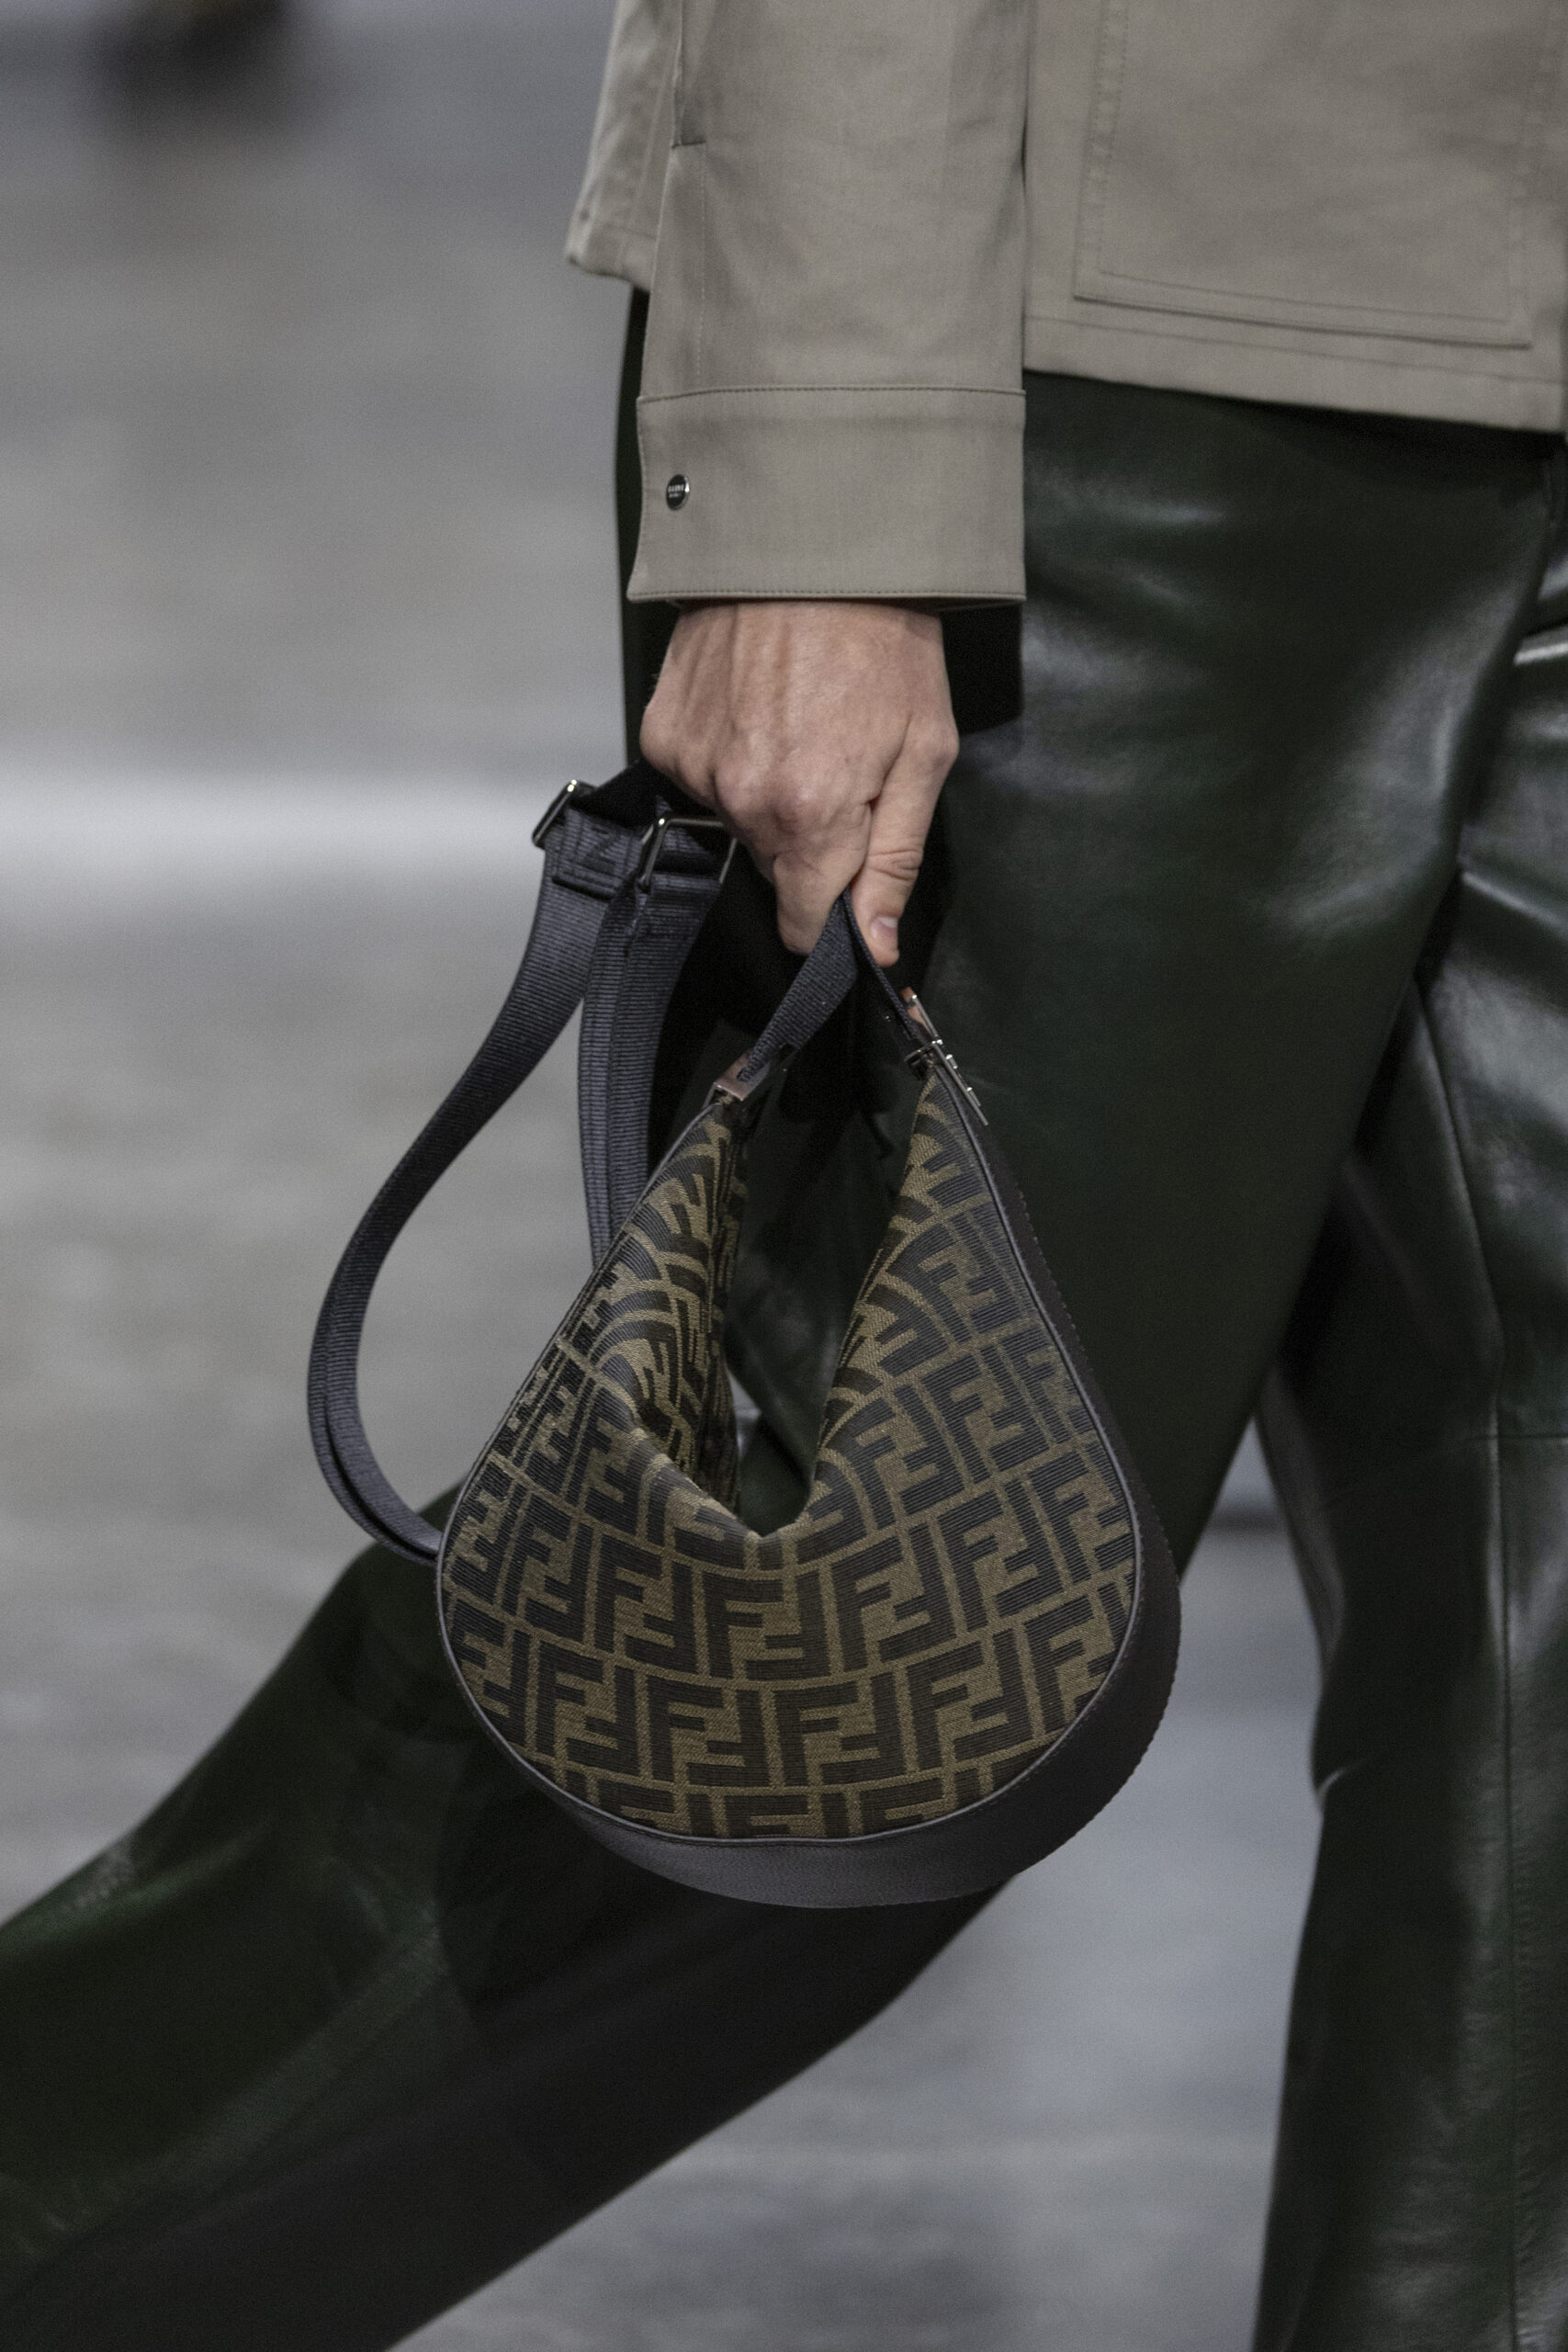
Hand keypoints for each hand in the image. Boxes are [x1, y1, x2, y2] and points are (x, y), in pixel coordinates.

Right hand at [640, 600, 957, 966]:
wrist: (810, 544)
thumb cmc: (884, 643)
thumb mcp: (924, 752)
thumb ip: (896, 859)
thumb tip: (875, 944)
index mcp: (811, 815)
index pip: (804, 924)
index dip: (831, 915)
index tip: (847, 886)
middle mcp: (742, 800)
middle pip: (776, 868)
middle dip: (809, 839)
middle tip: (838, 765)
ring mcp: (694, 766)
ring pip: (738, 821)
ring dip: (767, 792)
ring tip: (798, 721)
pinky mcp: (664, 734)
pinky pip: (701, 777)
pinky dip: (727, 756)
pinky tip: (757, 706)